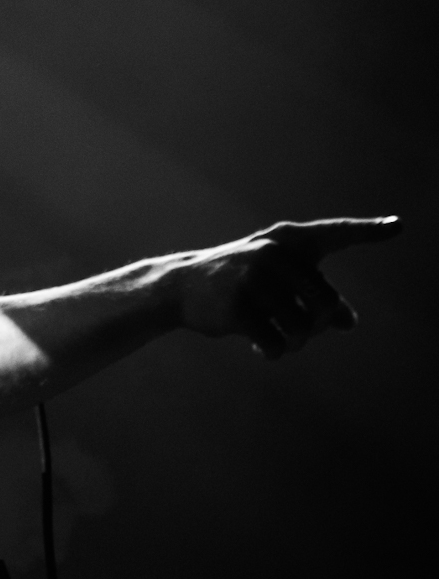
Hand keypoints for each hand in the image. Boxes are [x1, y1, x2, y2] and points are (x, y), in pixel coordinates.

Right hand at [177, 216, 401, 358]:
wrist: (180, 286)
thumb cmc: (237, 282)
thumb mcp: (275, 280)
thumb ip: (311, 294)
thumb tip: (349, 323)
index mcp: (287, 240)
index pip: (334, 233)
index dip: (367, 231)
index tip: (398, 226)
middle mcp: (272, 254)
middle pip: (325, 302)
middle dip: (317, 326)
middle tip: (302, 334)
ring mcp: (253, 279)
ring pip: (302, 327)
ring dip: (297, 343)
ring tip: (283, 342)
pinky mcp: (237, 307)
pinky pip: (277, 343)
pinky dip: (275, 352)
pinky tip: (262, 349)